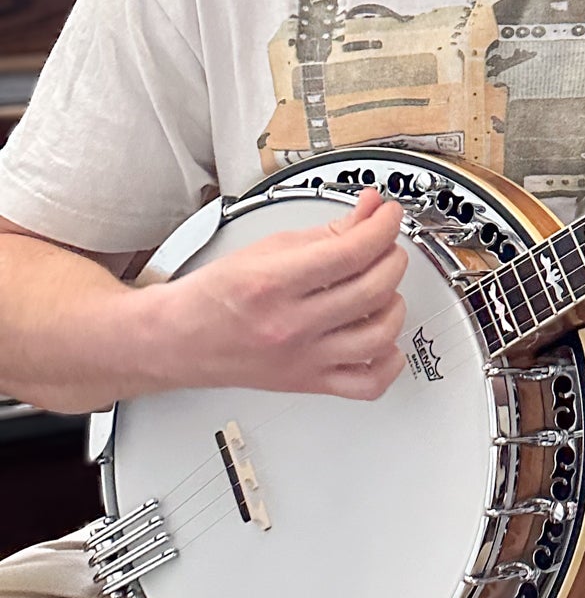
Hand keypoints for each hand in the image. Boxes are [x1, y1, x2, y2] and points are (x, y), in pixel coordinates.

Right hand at [141, 187, 409, 400]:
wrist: (177, 340)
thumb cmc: (214, 296)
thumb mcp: (265, 248)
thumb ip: (325, 232)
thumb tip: (369, 213)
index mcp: (273, 284)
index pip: (350, 251)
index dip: (383, 226)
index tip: (389, 215)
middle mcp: (290, 325)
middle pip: (371, 289)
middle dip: (392, 257)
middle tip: (386, 245)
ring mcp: (302, 359)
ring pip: (378, 335)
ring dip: (394, 304)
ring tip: (383, 289)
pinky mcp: (309, 382)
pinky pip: (368, 385)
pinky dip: (388, 361)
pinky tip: (384, 339)